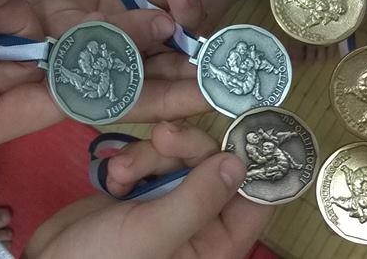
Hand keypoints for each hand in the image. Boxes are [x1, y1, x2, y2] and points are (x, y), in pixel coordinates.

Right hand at [0, 0, 203, 156]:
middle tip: (194, 46)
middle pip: (78, 77)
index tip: (192, 83)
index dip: (140, 86)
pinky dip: (50, 16)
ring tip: (163, 23)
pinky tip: (93, 8)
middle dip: (134, 60)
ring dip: (99, 33)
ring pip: (51, 52)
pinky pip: (17, 37)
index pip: (80, 100)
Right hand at [26, 121, 272, 258]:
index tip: (239, 122)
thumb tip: (239, 162)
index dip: (250, 160)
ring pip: (180, 157)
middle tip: (160, 135)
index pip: (254, 196)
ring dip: (150, 155)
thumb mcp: (155, 233)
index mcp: (216, 244)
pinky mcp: (143, 192)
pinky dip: (132, 161)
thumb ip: (199, 198)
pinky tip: (112, 178)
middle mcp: (200, 224)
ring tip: (121, 175)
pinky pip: (152, 160)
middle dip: (185, 148)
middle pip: (214, 165)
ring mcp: (170, 205)